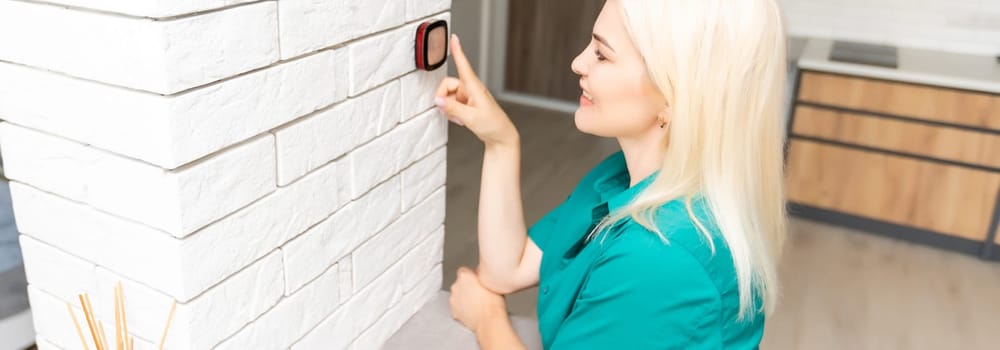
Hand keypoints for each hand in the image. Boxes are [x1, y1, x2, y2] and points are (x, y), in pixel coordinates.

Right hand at [435, 34, 518, 148]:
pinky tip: (461, 120)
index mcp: (474, 88)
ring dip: (448, 107)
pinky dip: (452, 111)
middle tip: (448, 111)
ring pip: (448, 95)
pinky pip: (452, 103)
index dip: (458, 51)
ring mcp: (469, 96)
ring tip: (459, 118)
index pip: (463, 65)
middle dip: (443, 97)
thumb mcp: (470, 118)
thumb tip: (437, 100)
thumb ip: (452, 108)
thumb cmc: (492, 125)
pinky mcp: (467, 104)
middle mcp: (471, 89)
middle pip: (447, 85)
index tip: (454, 38)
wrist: (500, 136)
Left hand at [449, 266, 507, 332]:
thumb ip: (482, 276)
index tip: (476, 281)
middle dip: (467, 287)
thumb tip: (482, 275)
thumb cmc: (493, 303)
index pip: (464, 271)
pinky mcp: (453, 312)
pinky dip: (462, 309)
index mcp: (465, 276)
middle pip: (459, 283)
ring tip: (476, 303)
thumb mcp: (492, 282)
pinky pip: (457, 307)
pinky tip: (472, 311)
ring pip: (457, 296)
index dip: (471, 276)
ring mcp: (453, 300)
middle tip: (478, 293)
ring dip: (464, 298)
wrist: (490, 320)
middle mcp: (456, 286)